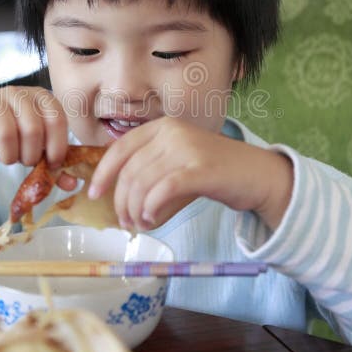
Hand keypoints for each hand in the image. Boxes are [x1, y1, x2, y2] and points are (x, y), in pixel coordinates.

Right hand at [0, 86, 69, 171]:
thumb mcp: (37, 147)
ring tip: (7, 158)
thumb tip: (72, 184)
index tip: (51, 164)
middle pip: (32, 129)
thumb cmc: (12, 138)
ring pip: (6, 134)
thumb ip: (55, 164)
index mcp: (41, 97)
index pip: (57, 120)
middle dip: (31, 155)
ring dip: (8, 158)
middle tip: (24, 161)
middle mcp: (16, 92)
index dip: (57, 147)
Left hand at [88, 117, 293, 230]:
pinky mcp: (201, 169)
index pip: (120, 148)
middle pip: (130, 172)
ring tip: (142, 224)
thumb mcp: (177, 164)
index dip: (103, 173)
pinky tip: (153, 219)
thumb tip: (118, 202)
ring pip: (143, 184)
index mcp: (162, 127)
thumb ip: (149, 173)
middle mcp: (172, 132)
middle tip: (126, 222)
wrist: (257, 175)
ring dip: (136, 211)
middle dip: (121, 202)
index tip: (94, 194)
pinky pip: (164, 190)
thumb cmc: (213, 172)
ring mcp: (187, 149)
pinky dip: (152, 208)